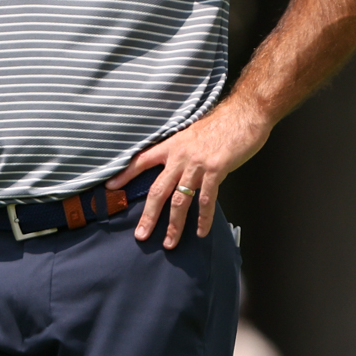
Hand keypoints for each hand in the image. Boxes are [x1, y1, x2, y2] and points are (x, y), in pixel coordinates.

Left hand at [112, 95, 271, 248]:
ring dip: (174, 225)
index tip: (110, 188)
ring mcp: (197, 164)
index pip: (141, 161)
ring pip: (179, 200)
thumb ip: (181, 153)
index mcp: (172, 146)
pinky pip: (206, 199)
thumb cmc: (221, 124)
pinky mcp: (216, 169)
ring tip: (169, 243)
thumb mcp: (192, 135)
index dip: (125, 174)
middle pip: (158, 190)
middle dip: (148, 215)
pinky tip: (200, 231)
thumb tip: (176, 172)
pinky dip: (203, 218)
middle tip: (140, 235)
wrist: (245, 113)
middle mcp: (180, 156)